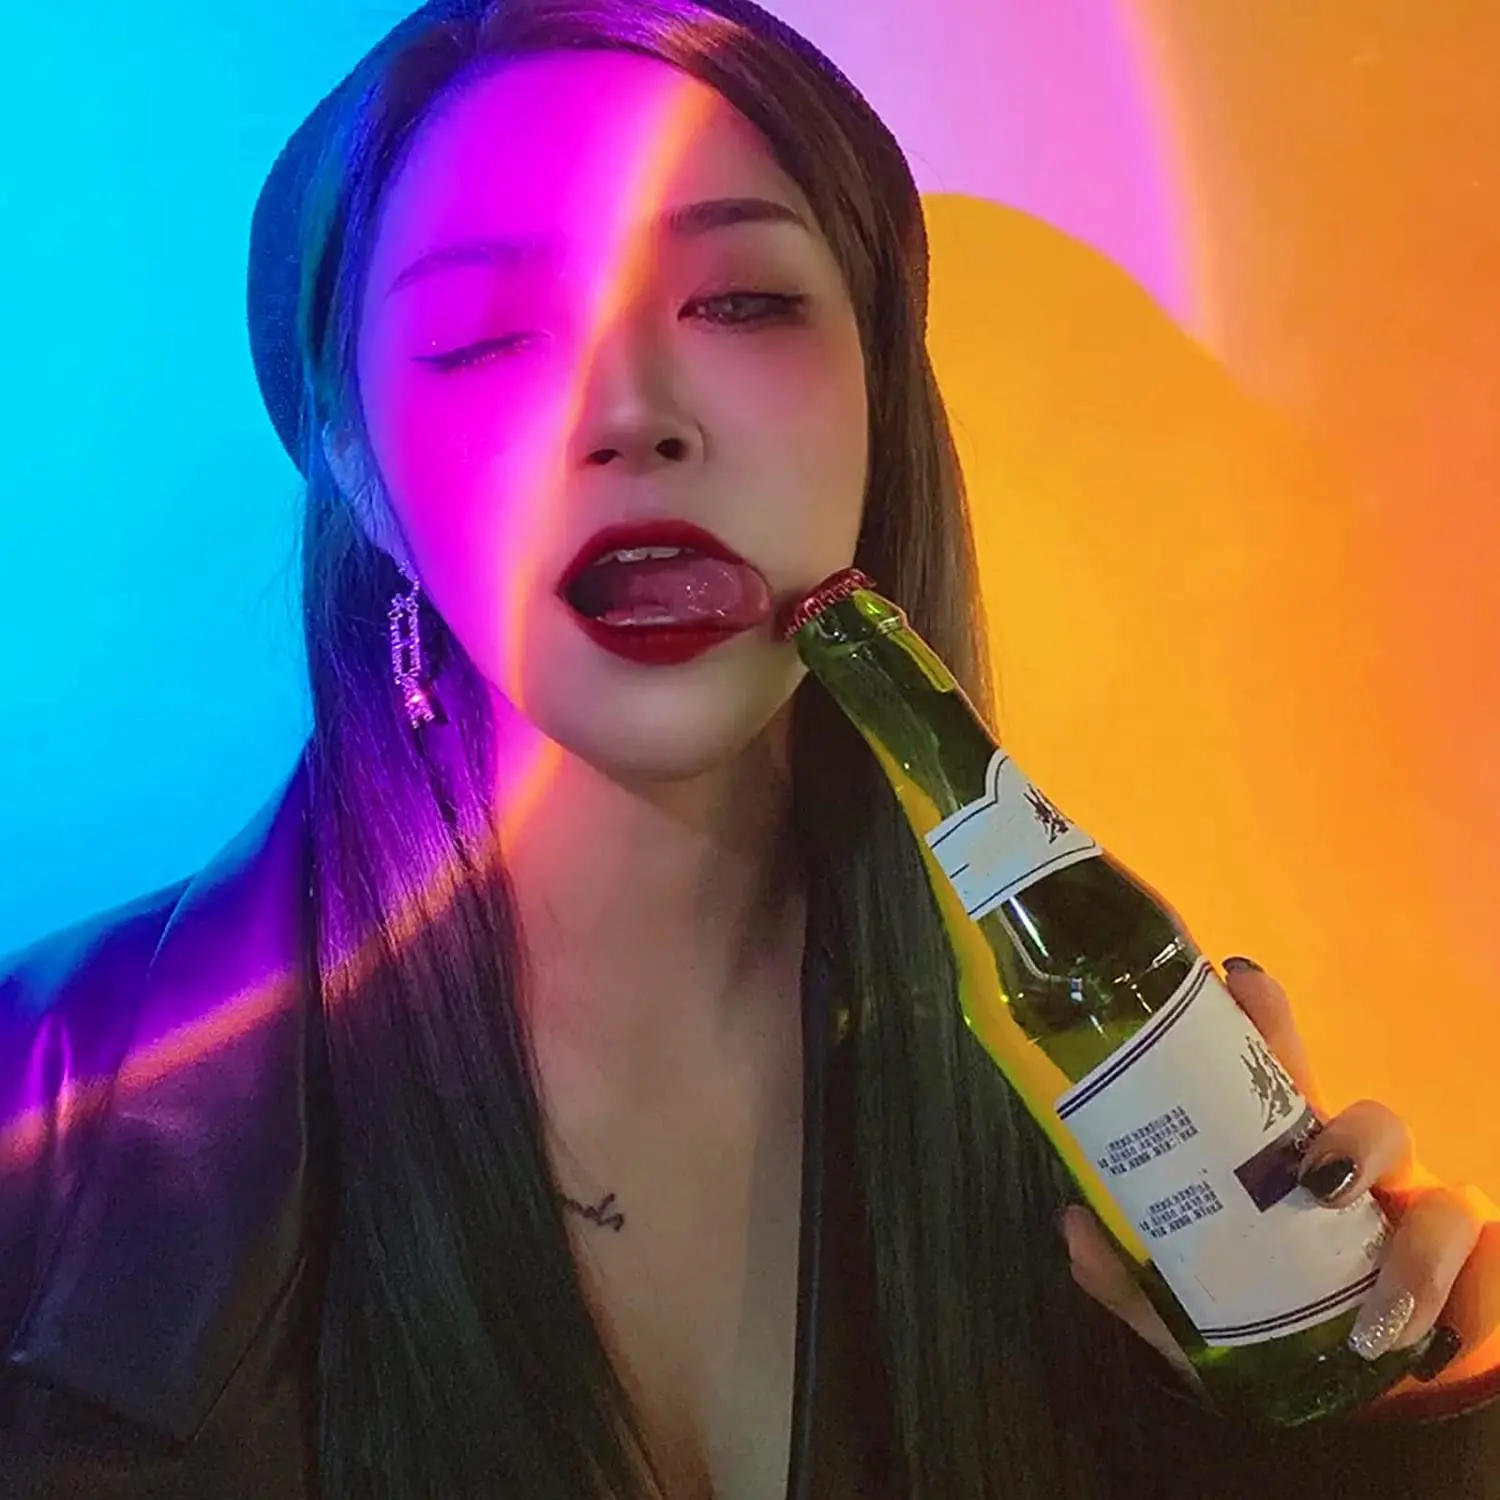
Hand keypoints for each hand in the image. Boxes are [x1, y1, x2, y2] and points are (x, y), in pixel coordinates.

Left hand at [1059, 956, 1499, 1402]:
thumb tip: (1076, 1223)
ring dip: (1412, 1247)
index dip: (1261, 1019)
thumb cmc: (1259, 1323)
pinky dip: (1459, 1294)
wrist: (1339, 1408)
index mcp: (1278, 1158)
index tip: (1235, 981)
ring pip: (1436, 1197)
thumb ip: (1128, 1274)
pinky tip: (1423, 1334)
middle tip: (1314, 1177)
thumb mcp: (1181, 1307)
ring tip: (1371, 1307)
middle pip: (1370, 1120)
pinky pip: (1480, 1261)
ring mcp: (1410, 1215)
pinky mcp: (1463, 1269)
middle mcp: (1350, 1172)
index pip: (1271, 1071)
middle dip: (1355, 1135)